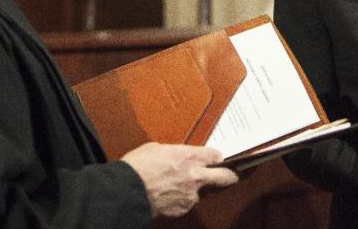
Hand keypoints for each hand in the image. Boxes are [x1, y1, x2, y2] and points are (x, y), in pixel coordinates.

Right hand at [121, 142, 237, 217]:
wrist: (126, 192)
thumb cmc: (137, 167)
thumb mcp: (157, 148)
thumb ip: (174, 152)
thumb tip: (177, 156)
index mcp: (191, 156)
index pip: (217, 155)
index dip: (218, 157)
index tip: (218, 159)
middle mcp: (196, 176)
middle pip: (226, 177)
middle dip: (231, 175)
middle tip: (232, 174)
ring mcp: (191, 195)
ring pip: (206, 191)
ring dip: (201, 188)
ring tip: (184, 185)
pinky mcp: (183, 209)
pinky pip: (190, 202)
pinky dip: (185, 199)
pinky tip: (172, 195)